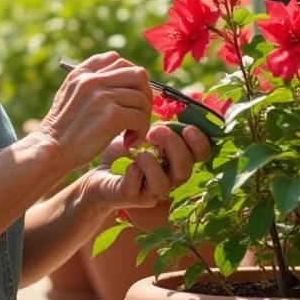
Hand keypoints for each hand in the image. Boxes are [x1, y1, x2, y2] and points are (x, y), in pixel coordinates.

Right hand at [35, 52, 153, 171]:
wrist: (51, 149)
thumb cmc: (62, 128)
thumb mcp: (68, 94)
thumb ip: (88, 81)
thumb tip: (118, 74)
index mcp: (82, 74)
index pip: (117, 60)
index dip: (130, 77)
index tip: (129, 96)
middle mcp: (93, 80)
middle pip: (137, 74)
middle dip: (145, 95)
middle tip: (139, 114)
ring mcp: (102, 96)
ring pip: (141, 98)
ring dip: (143, 118)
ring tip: (132, 132)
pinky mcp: (111, 115)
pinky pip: (140, 118)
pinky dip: (140, 131)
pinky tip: (130, 141)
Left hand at [84, 122, 212, 208]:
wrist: (99, 172)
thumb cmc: (124, 151)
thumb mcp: (143, 132)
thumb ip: (160, 124)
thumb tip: (172, 102)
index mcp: (176, 159)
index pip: (200, 155)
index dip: (200, 143)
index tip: (189, 128)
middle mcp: (169, 177)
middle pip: (185, 169)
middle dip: (174, 147)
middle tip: (157, 131)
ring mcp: (151, 191)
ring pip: (163, 183)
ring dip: (153, 164)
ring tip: (139, 153)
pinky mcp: (130, 197)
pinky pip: (138, 190)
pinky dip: (135, 176)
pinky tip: (130, 165)